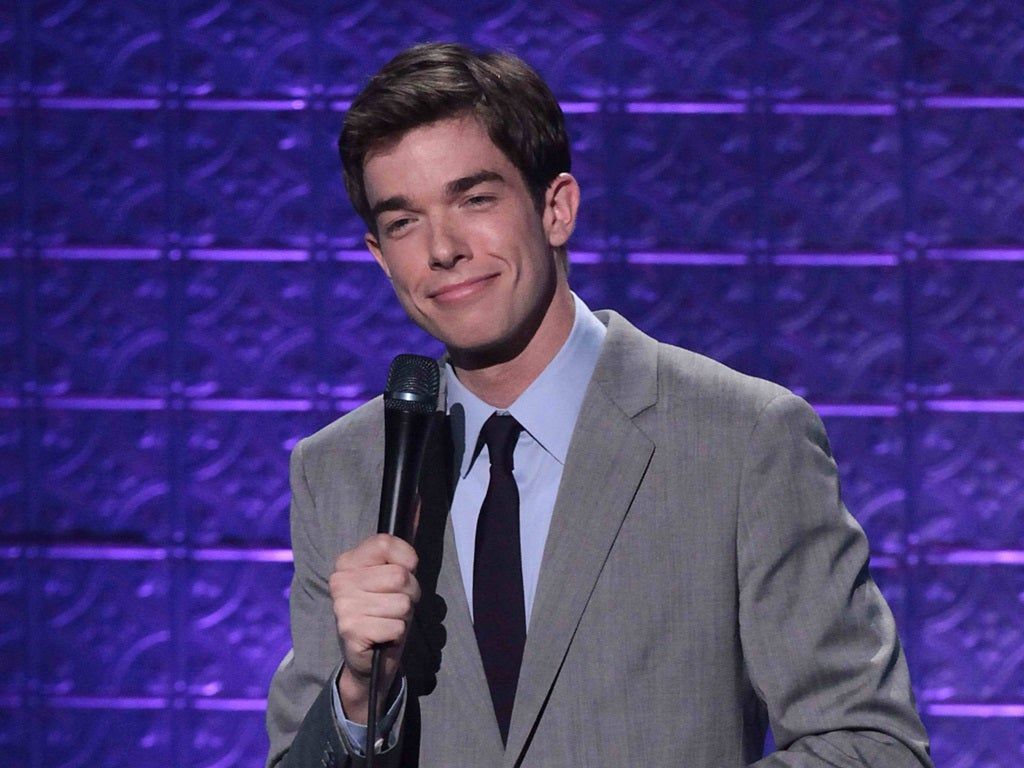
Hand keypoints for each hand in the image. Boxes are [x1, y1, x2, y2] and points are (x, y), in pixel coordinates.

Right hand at [329, 533, 419, 723]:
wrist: (370, 657)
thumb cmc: (385, 611)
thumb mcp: (392, 578)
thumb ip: (398, 559)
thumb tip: (412, 549)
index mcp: (347, 562)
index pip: (385, 543)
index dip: (406, 559)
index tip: (403, 573)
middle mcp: (340, 580)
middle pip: (399, 575)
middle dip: (409, 593)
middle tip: (396, 605)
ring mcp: (343, 605)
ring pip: (402, 602)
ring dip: (403, 615)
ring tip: (388, 620)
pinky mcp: (351, 630)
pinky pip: (397, 626)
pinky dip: (397, 632)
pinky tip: (383, 635)